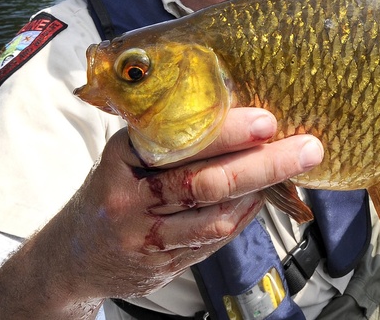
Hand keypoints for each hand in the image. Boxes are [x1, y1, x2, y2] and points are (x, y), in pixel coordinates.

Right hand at [0, 108, 323, 317]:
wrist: (72, 254)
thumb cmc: (115, 187)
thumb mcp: (129, 152)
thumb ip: (171, 135)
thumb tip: (243, 114)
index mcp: (123, 154)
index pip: (179, 140)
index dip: (227, 131)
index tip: (267, 120)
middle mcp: (130, 197)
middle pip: (205, 181)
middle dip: (264, 164)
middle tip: (306, 148)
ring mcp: (144, 236)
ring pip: (215, 217)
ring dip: (259, 194)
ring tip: (288, 173)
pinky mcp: (159, 265)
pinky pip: (213, 242)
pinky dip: (242, 219)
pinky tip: (257, 200)